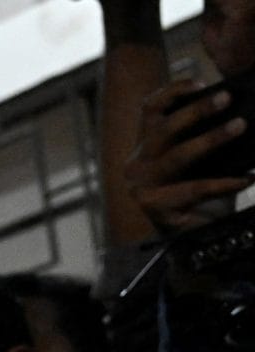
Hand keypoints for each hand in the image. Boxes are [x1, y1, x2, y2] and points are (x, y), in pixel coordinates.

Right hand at [126, 78, 253, 236]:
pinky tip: (247, 177)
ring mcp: (144, 188)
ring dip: (211, 138)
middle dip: (196, 111)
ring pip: (178, 156)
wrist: (188, 238)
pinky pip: (197, 189)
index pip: (150, 110)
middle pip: (164, 129)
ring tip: (240, 126)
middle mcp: (138, 165)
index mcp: (146, 146)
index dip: (173, 92)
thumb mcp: (198, 159)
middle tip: (226, 98)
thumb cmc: (196, 191)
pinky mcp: (158, 209)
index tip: (202, 82)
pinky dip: (226, 182)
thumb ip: (205, 137)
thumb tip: (236, 113)